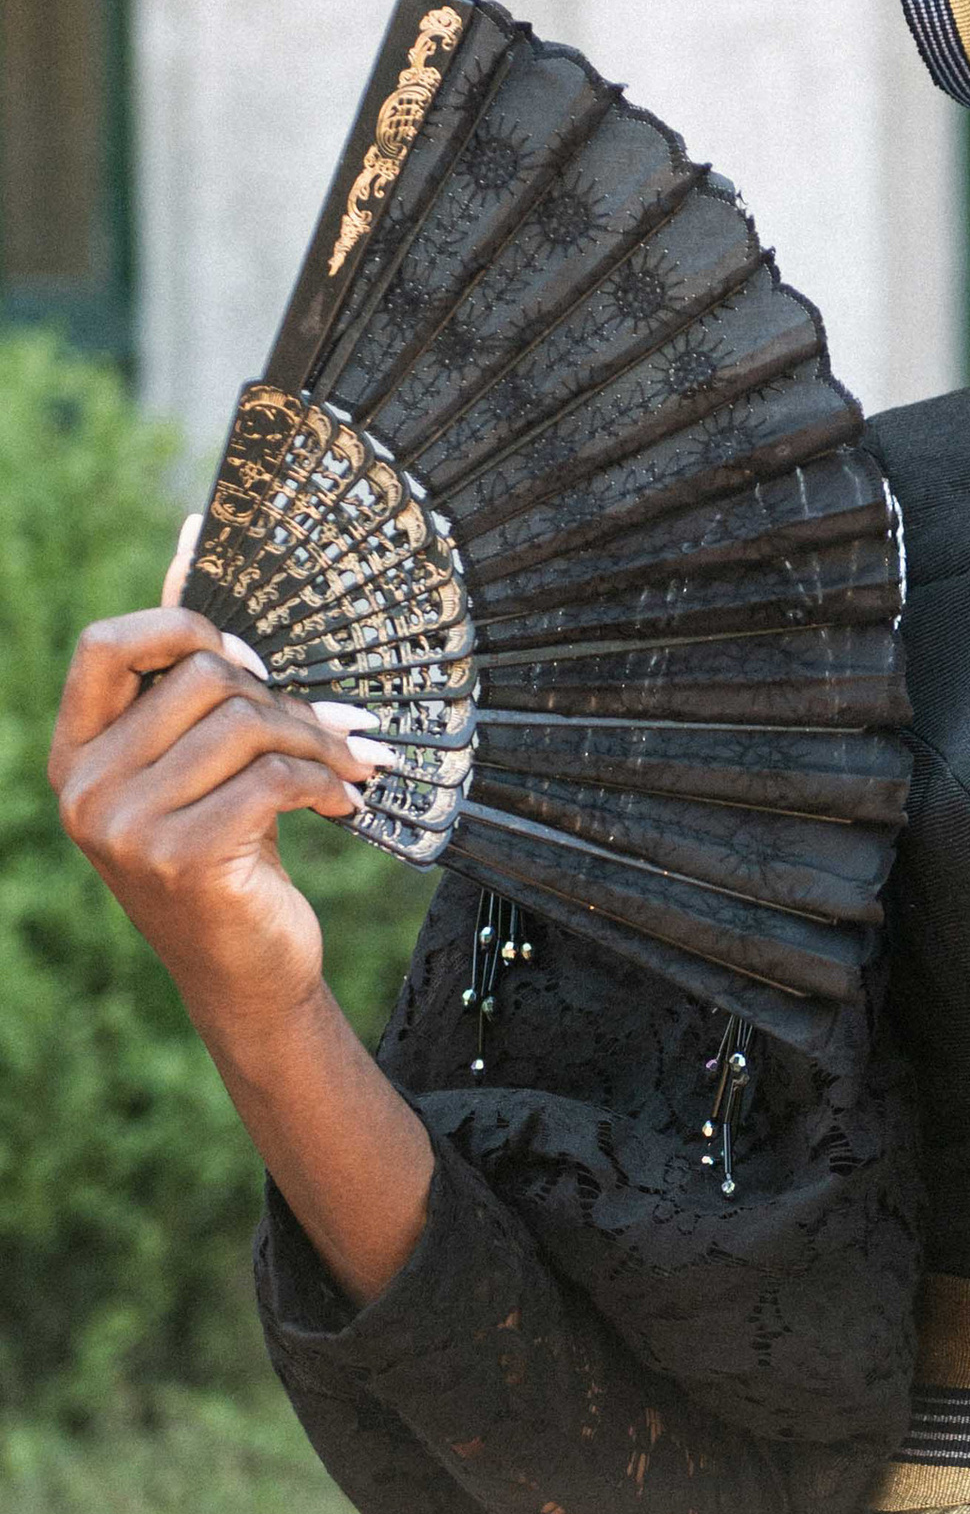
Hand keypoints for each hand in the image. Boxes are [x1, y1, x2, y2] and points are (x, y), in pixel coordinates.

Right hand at [50, 603, 377, 1038]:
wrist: (248, 976)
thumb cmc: (229, 854)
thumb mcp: (199, 763)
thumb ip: (186, 672)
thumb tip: (191, 538)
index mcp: (78, 754)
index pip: (106, 644)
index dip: (183, 627)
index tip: (251, 660)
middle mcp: (86, 788)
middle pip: (200, 677)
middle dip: (281, 697)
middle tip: (328, 731)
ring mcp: (125, 827)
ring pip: (244, 722)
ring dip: (316, 740)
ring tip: (347, 766)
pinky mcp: (181, 858)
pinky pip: (273, 778)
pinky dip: (325, 782)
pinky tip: (343, 804)